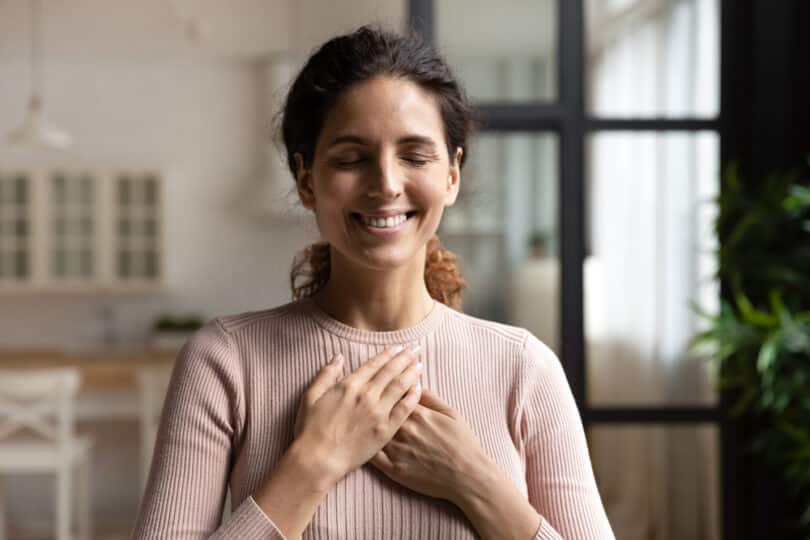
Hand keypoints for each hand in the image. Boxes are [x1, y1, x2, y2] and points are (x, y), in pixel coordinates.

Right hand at [292, 345, 423, 484]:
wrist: (317, 460)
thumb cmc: (310, 430)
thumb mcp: (311, 397)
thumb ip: (326, 374)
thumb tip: (338, 357)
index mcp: (349, 385)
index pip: (374, 364)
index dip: (388, 354)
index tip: (398, 347)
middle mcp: (367, 395)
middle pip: (391, 371)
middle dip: (405, 357)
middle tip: (416, 348)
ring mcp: (378, 412)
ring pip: (401, 386)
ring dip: (412, 373)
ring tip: (420, 363)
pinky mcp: (386, 430)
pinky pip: (405, 409)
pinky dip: (413, 396)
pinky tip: (419, 388)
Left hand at [369, 387, 491, 504]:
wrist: (467, 475)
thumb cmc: (462, 443)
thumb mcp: (451, 413)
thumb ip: (430, 398)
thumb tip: (414, 384)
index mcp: (418, 413)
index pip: (393, 394)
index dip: (385, 389)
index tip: (381, 386)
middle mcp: (404, 429)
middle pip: (379, 411)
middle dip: (372, 404)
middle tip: (365, 401)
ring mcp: (398, 450)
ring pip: (372, 432)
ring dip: (365, 424)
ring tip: (359, 419)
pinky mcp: (394, 469)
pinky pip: (372, 457)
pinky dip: (365, 447)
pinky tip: (361, 442)